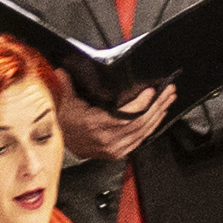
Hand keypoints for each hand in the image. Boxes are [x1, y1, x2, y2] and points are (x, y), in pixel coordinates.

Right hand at [54, 83, 172, 166]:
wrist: (53, 145)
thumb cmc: (60, 125)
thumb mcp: (62, 102)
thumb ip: (66, 85)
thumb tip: (64, 70)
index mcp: (97, 126)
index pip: (128, 115)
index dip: (142, 103)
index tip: (152, 91)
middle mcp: (109, 140)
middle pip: (141, 123)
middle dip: (158, 105)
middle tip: (169, 91)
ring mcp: (114, 148)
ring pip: (144, 132)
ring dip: (158, 115)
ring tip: (168, 101)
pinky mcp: (116, 152)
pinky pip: (140, 140)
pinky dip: (150, 128)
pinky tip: (157, 117)